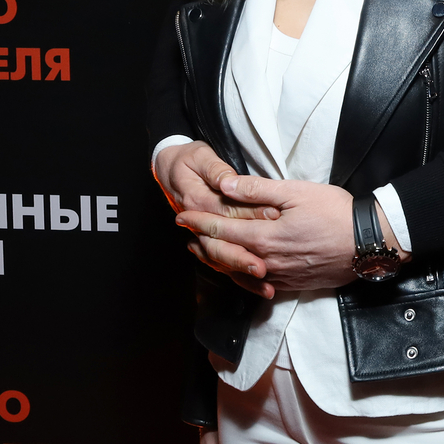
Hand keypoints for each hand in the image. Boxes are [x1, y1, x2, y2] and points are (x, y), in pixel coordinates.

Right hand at [156, 141, 277, 287]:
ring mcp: (201, 235)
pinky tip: (257, 285)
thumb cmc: (188, 160)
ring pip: (222, 259)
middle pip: (222, 244)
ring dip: (243, 272)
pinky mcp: (209, 241)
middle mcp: (197, 223)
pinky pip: (221, 263)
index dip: (251, 215)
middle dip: (244, 257)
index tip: (275, 217)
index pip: (227, 212)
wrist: (168, 167)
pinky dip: (237, 275)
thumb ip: (216, 170)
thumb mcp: (201, 157)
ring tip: (266, 285)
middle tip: (266, 266)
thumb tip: (227, 181)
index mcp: (198, 201)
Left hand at [180, 177, 367, 294]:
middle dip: (201, 242)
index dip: (198, 222)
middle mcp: (267, 262)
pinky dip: (239, 274)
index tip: (181, 215)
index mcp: (265, 237)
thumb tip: (224, 185)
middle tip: (187, 231)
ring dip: (216, 260)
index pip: (221, 230)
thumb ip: (257, 189)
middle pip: (223, 255)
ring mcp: (279, 277)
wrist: (368, 242)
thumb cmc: (335, 212)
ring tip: (203, 249)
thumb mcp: (296, 191)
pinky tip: (236, 268)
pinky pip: (256, 284)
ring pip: (237, 273)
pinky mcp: (292, 285)